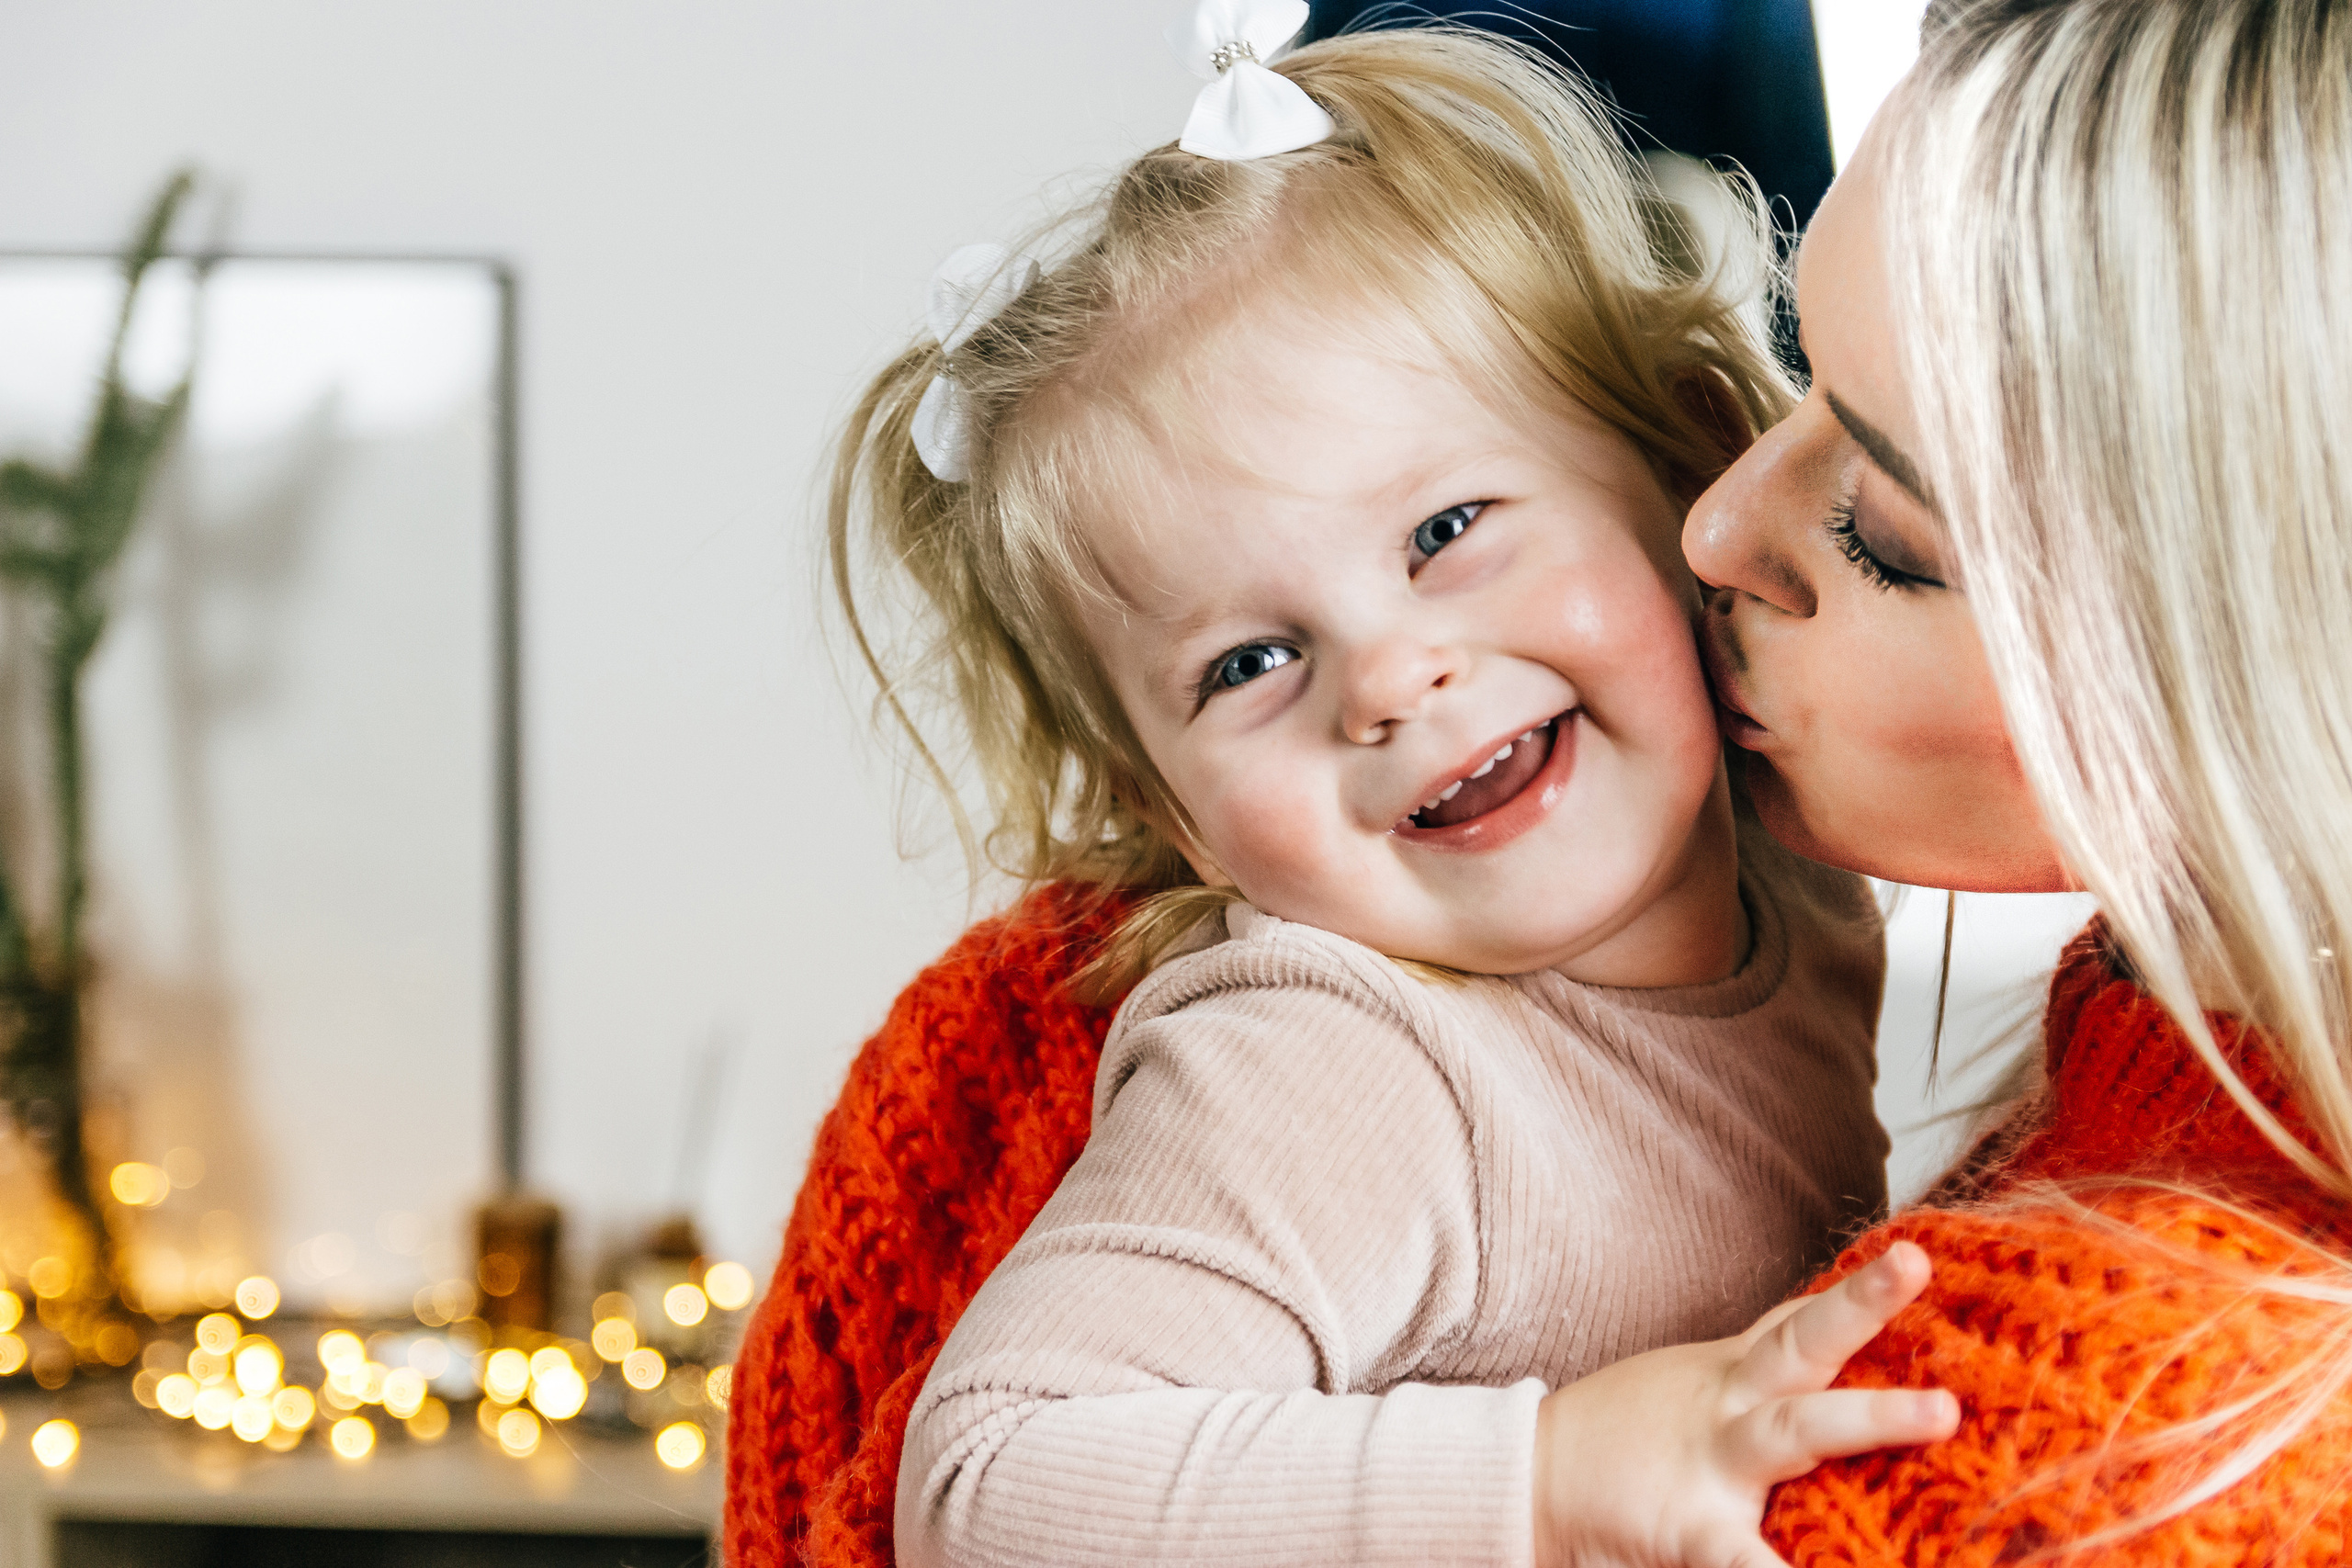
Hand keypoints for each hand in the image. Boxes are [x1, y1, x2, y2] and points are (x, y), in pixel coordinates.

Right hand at [1530, 1241, 1957, 1567]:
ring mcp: (1715, 1461)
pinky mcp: (1693, 1527)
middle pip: (1803, 1341)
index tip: (1918, 1258)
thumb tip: (1832, 1355)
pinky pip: (1744, 1553)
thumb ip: (1761, 1370)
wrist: (1527, 1478)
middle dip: (1862, 1306)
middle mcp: (1731, 1405)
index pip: (1800, 1322)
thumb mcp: (1696, 1388)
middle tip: (1916, 1266)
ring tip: (1942, 1412)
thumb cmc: (1629, 1440)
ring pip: (1799, 1428)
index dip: (1859, 1288)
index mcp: (1733, 1377)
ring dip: (1872, 1417)